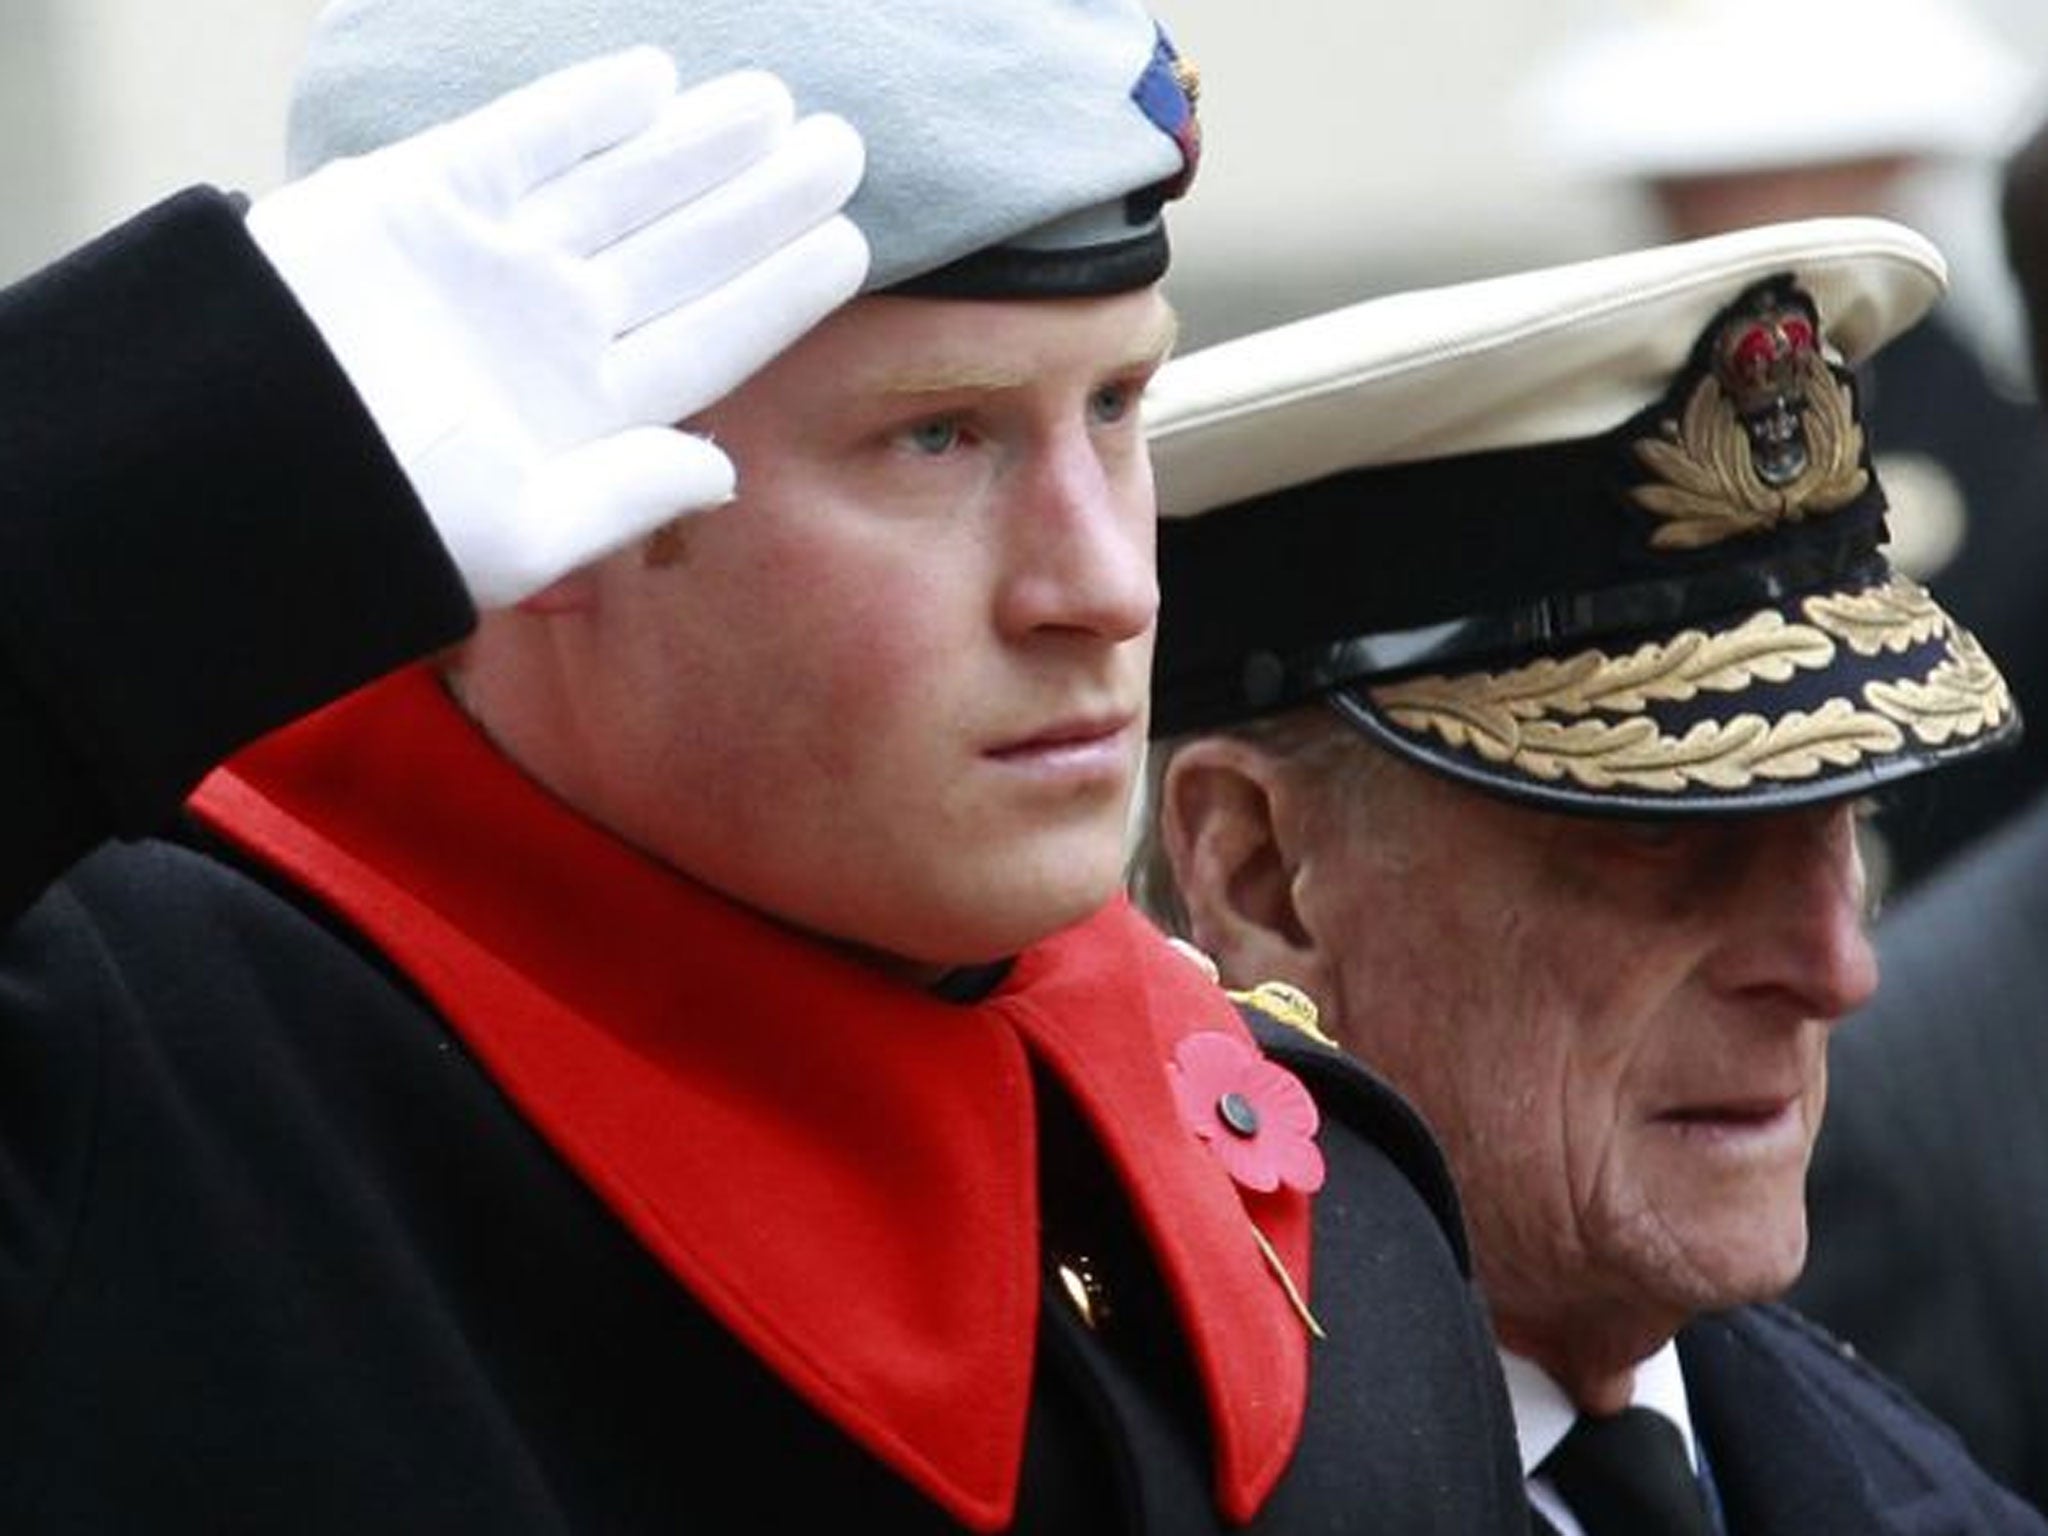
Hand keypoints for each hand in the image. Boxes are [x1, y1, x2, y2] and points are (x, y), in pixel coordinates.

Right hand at [248, 48, 867, 606]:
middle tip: (843, 148)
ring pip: (617, 187)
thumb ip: (627, 496)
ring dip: (693, 145)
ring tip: (772, 106)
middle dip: (759, 199)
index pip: (710, 336)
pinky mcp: (419, 199)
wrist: (234, 460)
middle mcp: (550, 329)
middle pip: (681, 250)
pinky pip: (519, 140)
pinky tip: (657, 82)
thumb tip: (724, 469)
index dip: (780, 288)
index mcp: (585, 409)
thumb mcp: (518, 535)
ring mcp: (490, 260)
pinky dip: (584, 109)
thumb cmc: (378, 522)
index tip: (848, 245)